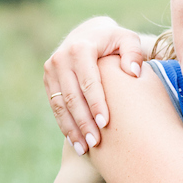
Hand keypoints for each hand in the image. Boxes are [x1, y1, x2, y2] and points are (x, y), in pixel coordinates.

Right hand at [43, 16, 145, 152]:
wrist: (89, 33)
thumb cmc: (114, 41)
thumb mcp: (128, 39)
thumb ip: (134, 53)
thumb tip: (133, 73)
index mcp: (80, 48)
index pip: (88, 81)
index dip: (96, 104)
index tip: (106, 124)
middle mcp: (61, 58)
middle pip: (72, 97)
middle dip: (83, 122)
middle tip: (95, 143)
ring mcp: (51, 70)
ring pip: (60, 105)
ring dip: (71, 129)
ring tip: (84, 149)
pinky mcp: (48, 80)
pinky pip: (55, 106)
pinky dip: (64, 125)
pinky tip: (75, 142)